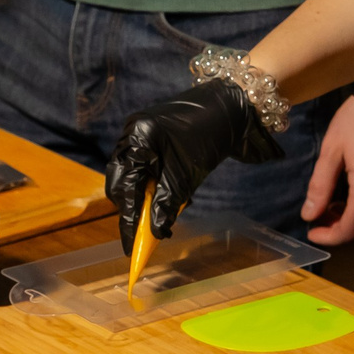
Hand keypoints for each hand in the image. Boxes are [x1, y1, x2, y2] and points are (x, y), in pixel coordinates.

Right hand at [105, 79, 281, 253]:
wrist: (233, 105)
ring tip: (161, 216)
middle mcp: (132, 134)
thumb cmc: (210, 135)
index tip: (130, 247)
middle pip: (120, 182)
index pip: (123, 187)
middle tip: (146, 233)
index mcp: (138, 139)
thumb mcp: (187, 175)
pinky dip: (154, 186)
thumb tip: (154, 231)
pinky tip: (168, 196)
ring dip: (144, 199)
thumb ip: (167, 203)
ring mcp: (139, 134)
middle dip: (132, 209)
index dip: (127, 219)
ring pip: (132, 177)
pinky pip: (144, 168)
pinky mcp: (151, 138)